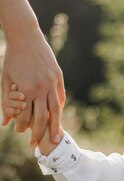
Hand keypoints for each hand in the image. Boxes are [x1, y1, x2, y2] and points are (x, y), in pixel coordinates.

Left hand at [1, 26, 64, 145]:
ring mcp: (52, 82)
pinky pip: (60, 98)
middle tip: (35, 144)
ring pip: (55, 110)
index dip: (22, 127)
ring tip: (55, 138)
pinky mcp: (58, 77)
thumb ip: (6, 102)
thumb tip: (6, 122)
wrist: (26, 36)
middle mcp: (41, 87)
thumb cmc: (12, 58)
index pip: (26, 115)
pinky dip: (58, 109)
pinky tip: (56, 118)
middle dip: (38, 133)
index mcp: (26, 89)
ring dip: (54, 126)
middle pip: (41, 117)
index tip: (19, 133)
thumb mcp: (6, 80)